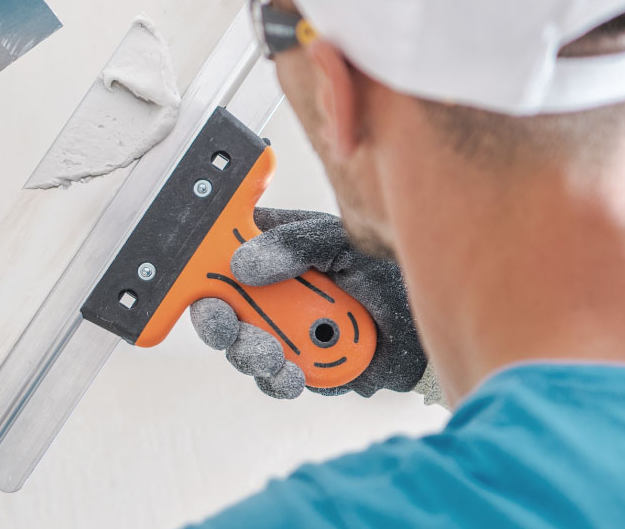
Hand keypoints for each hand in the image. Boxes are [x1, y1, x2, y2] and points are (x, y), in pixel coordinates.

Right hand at [189, 208, 432, 400]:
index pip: (216, 258)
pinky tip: (294, 377)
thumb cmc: (385, 270)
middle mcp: (267, 293)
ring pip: (241, 349)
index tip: (204, 289)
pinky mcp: (299, 366)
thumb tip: (243, 265)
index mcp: (269, 252)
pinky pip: (274, 380)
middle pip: (218, 310)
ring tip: (275, 360)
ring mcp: (281, 331)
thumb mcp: (340, 242)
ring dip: (251, 356)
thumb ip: (296, 245)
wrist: (426, 324)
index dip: (198, 273)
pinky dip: (279, 381)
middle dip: (218, 325)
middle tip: (230, 331)